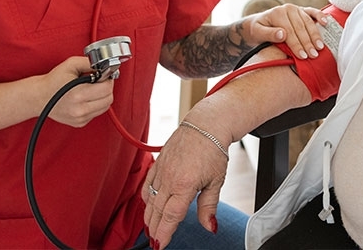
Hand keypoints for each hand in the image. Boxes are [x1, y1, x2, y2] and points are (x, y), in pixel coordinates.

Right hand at [44, 56, 113, 127]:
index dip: (107, 79)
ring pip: (105, 107)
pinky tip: (86, 98)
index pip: (107, 88)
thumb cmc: (53, 81)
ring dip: (102, 97)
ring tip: (91, 89)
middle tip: (98, 81)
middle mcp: (80, 109)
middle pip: (108, 99)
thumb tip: (104, 66)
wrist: (39, 97)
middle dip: (106, 88)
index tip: (103, 75)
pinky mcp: (80, 123)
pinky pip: (97, 112)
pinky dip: (96, 104)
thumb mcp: (71, 64)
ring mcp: (80, 118)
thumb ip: (90, 63)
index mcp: (78, 95)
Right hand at [143, 117, 229, 248]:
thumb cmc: (213, 149)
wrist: (205, 124)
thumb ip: (209, 206)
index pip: (171, 216)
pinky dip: (146, 198)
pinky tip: (148, 206)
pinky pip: (147, 184)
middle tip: (155, 242)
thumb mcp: (216, 180)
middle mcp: (170, 178)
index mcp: (185, 184)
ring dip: (148, 216)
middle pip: (157, 211)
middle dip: (155, 229)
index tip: (160, 245)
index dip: (164, 233)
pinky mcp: (158, 163)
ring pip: (149, 199)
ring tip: (150, 229)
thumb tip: (210, 227)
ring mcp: (162, 169)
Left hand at [249, 4, 327, 57]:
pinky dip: (320, 16)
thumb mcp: (257, 32)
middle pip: (301, 28)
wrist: (258, 23)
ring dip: (315, 35)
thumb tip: (282, 34)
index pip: (290, 31)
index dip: (296, 45)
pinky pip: (313, 12)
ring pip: (308, 22)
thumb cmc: (258, 30)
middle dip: (308, 43)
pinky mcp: (302, 10)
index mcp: (277, 13)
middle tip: (313, 55)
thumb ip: (268, 34)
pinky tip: (326, 23)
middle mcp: (288, 8)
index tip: (302, 56)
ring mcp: (296, 8)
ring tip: (320, 47)